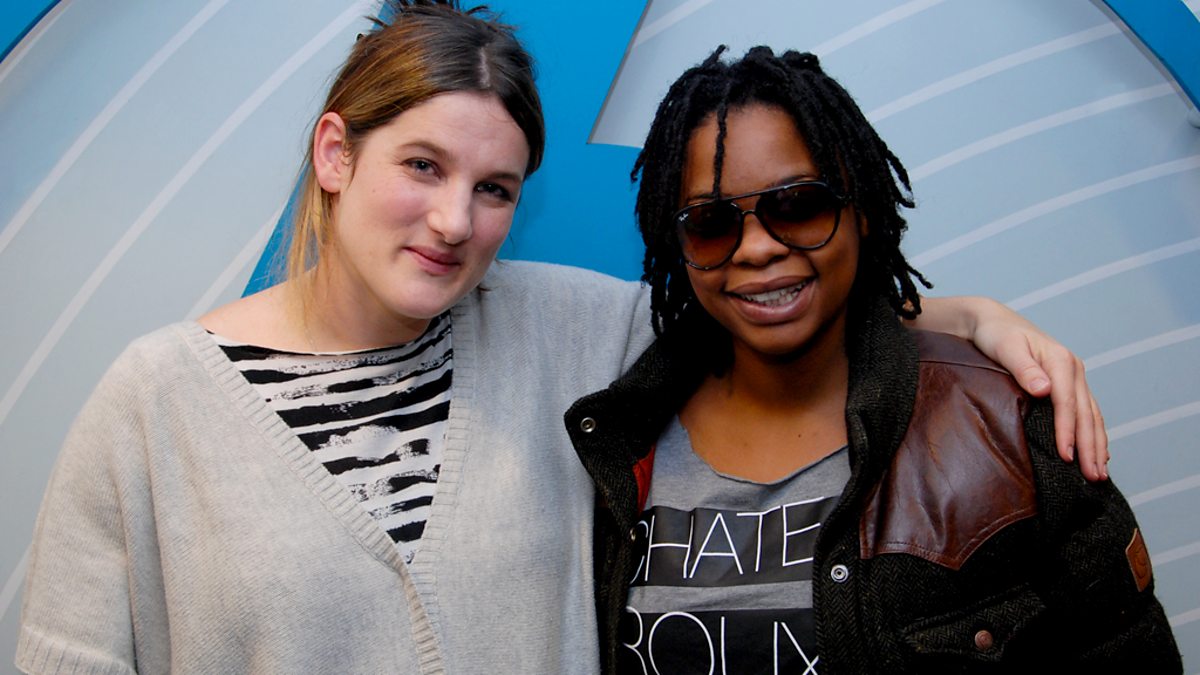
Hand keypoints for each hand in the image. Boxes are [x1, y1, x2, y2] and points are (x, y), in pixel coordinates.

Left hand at [913, 296, 1108, 480]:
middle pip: (1085, 413)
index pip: (1067, 402)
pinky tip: (1097, 452)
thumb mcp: (1006, 348)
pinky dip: (1094, 433)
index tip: (1067, 456)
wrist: (995, 321)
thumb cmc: (997, 335)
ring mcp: (1074, 376)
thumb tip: (1044, 389)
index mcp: (1059, 360)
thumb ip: (1024, 368)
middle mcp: (1073, 368)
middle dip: (1090, 446)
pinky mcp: (1070, 383)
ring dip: (1097, 444)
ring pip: (1092, 415)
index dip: (1067, 430)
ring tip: (1099, 473)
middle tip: (1093, 476)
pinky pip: (1087, 411)